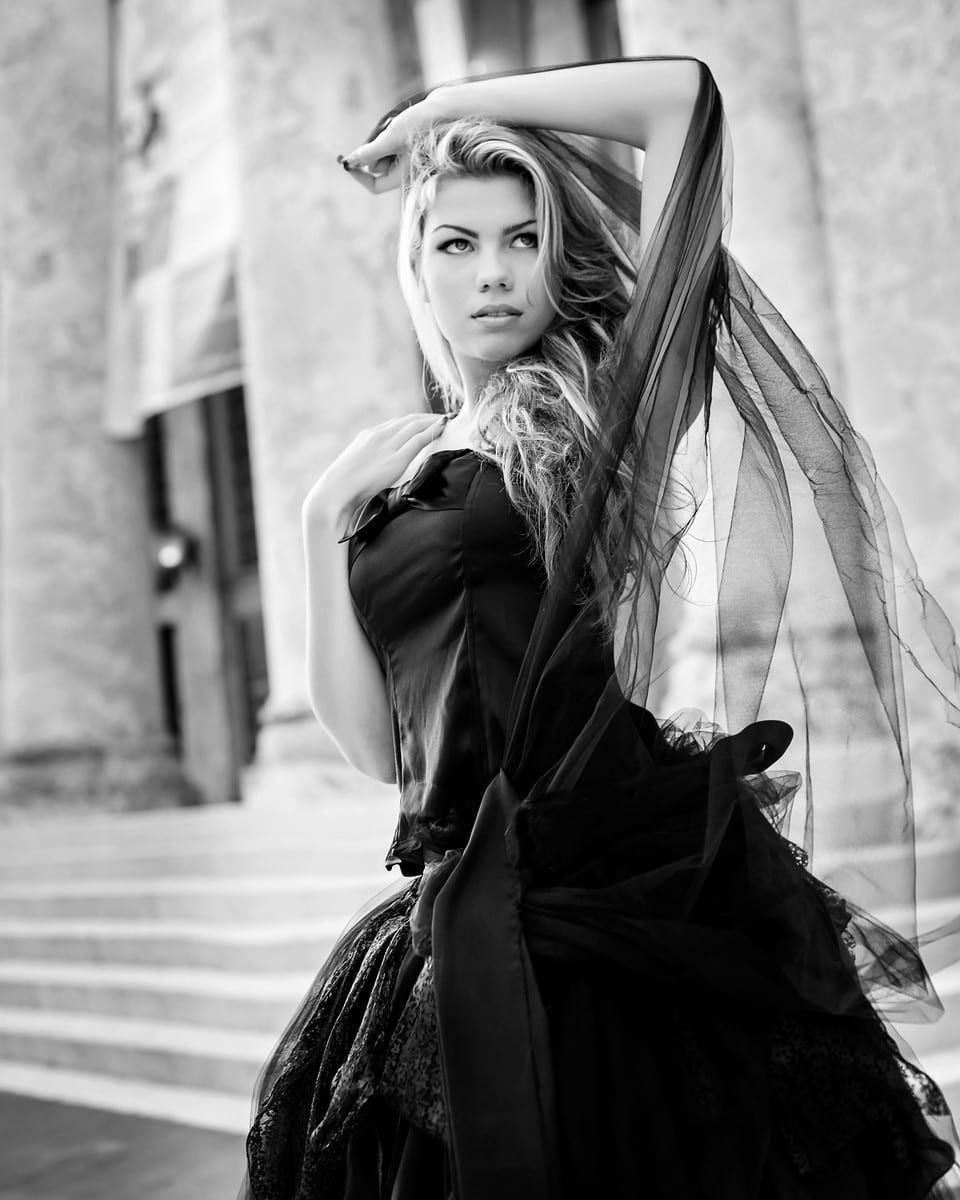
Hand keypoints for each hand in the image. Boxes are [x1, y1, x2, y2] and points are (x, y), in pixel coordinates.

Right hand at [303, 411, 447, 527]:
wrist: (336, 491)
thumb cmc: (344, 486)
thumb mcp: (358, 466)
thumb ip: (371, 462)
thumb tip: (379, 469)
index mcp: (368, 436)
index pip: (397, 423)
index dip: (414, 421)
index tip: (426, 421)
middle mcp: (378, 435)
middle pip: (408, 420)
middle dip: (426, 418)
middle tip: (443, 417)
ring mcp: (387, 444)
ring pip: (416, 426)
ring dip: (433, 421)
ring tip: (446, 420)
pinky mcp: (396, 458)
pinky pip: (418, 439)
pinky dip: (432, 431)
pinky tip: (442, 427)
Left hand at [338, 91, 445, 194]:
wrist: (444, 110)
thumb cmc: (421, 125)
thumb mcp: (391, 138)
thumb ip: (370, 152)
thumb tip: (350, 162)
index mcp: (403, 176)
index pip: (375, 186)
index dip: (359, 176)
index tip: (346, 162)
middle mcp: (403, 171)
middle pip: (376, 167)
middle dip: (374, 152)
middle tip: (385, 135)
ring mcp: (405, 159)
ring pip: (380, 153)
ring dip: (382, 140)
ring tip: (398, 128)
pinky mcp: (406, 147)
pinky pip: (386, 144)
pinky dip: (387, 135)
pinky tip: (400, 126)